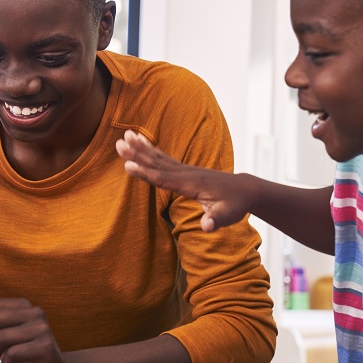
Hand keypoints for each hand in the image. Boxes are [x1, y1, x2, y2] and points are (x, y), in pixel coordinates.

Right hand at [116, 130, 249, 231]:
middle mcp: (186, 173)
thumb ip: (216, 221)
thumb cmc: (234, 205)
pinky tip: (140, 141)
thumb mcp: (228, 216)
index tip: (128, 165)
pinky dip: (151, 149)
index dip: (145, 173)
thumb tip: (207, 227)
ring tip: (124, 136)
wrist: (244, 190)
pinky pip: (164, 158)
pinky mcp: (184, 170)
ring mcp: (185, 170)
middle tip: (118, 144)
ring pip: (159, 158)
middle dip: (137, 154)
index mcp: (192, 184)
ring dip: (141, 147)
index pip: (164, 179)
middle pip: (157, 163)